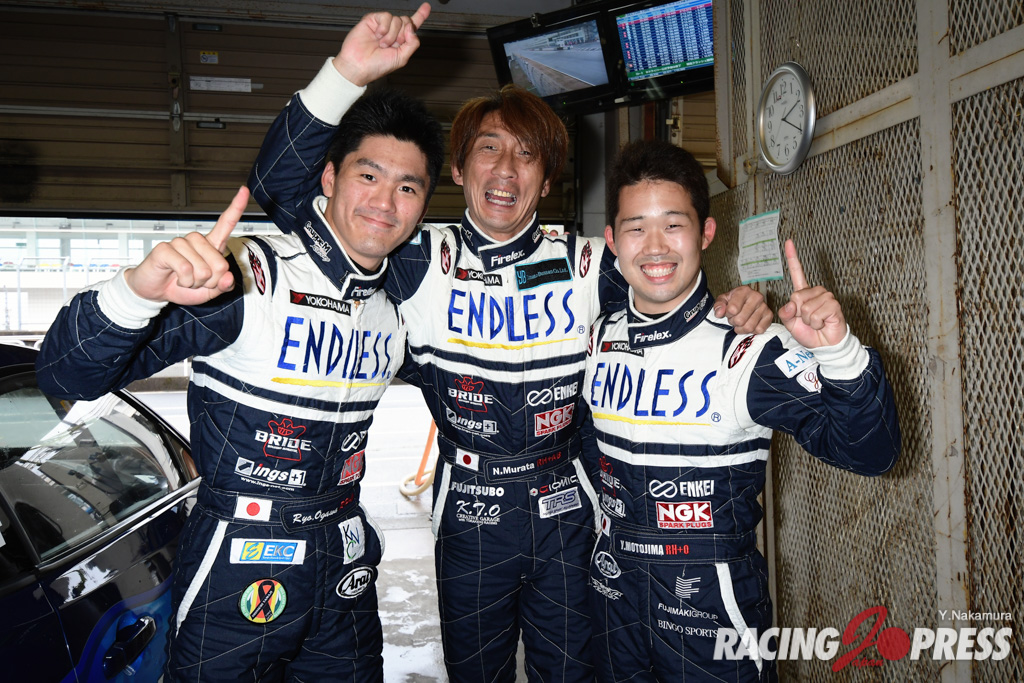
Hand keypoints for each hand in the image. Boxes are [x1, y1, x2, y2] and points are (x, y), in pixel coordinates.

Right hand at [124, 187, 248, 304]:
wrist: (155, 292)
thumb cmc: (182, 286)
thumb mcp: (208, 291)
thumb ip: (222, 285)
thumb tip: (228, 278)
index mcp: (210, 245)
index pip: (225, 223)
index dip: (236, 207)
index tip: (244, 190)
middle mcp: (196, 240)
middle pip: (220, 264)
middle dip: (211, 281)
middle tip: (197, 282)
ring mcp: (180, 242)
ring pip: (203, 270)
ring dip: (195, 282)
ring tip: (185, 279)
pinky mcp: (165, 248)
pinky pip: (185, 270)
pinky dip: (184, 281)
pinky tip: (176, 277)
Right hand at [332, 3, 430, 85]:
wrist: (358, 65)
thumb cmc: (377, 66)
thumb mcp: (401, 58)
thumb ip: (412, 43)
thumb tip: (411, 27)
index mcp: (401, 41)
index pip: (412, 25)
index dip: (420, 15)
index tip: (427, 6)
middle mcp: (393, 31)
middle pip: (407, 21)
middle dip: (402, 34)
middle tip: (393, 45)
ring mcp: (383, 25)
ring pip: (397, 19)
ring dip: (392, 35)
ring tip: (382, 44)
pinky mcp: (372, 20)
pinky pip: (386, 16)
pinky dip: (384, 28)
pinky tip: (377, 35)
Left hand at [714, 285, 770, 333]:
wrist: (746, 302)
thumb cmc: (734, 301)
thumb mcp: (723, 300)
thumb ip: (719, 305)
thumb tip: (719, 313)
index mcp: (744, 291)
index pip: (733, 309)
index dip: (728, 314)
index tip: (729, 311)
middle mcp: (757, 297)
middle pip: (740, 320)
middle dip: (734, 322)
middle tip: (735, 318)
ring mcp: (764, 306)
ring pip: (749, 327)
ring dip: (741, 328)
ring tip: (741, 321)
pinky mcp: (769, 315)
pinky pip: (759, 330)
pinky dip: (752, 331)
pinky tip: (749, 323)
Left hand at [778, 239, 844, 347]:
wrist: (824, 345)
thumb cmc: (809, 333)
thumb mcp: (790, 323)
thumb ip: (785, 313)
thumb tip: (791, 304)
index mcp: (803, 293)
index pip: (797, 272)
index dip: (792, 257)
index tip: (788, 241)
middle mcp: (815, 291)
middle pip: (796, 296)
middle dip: (798, 314)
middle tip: (807, 320)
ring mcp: (826, 297)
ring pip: (805, 307)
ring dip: (807, 320)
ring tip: (816, 323)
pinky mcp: (833, 304)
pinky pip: (815, 313)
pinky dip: (816, 323)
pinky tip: (823, 323)